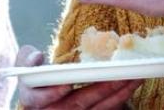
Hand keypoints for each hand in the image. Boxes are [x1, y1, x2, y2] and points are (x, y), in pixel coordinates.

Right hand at [16, 45, 140, 108]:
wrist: (46, 91)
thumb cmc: (38, 74)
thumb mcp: (28, 64)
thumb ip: (28, 59)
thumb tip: (36, 58)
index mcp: (33, 100)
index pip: (37, 100)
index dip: (51, 93)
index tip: (67, 83)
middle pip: (76, 104)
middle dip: (100, 89)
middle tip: (120, 73)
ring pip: (95, 109)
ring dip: (117, 93)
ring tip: (135, 76)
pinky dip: (119, 98)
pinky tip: (132, 85)